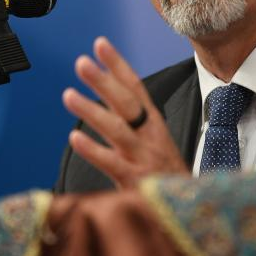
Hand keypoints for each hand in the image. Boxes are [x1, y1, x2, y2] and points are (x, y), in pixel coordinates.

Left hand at [62, 36, 187, 188]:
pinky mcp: (136, 181)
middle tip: (82, 62)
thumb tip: (106, 94)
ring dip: (92, 111)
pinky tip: (75, 139)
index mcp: (153, 124)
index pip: (135, 88)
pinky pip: (112, 163)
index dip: (118, 65)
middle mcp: (149, 136)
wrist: (187, 211)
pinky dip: (93, 150)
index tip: (100, 44)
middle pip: (127, 103)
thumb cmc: (164, 175)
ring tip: (68, 95)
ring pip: (117, 129)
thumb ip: (130, 121)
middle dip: (104, 81)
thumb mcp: (153, 142)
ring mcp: (143, 158)